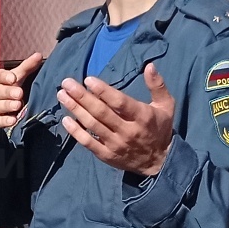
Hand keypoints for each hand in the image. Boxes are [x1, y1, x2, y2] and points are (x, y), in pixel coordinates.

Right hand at [0, 53, 43, 154]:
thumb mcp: (9, 81)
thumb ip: (24, 69)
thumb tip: (38, 55)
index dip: (4, 77)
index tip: (13, 78)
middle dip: (7, 92)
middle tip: (19, 93)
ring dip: (6, 106)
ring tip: (17, 105)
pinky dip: (3, 121)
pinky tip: (12, 120)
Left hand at [58, 61, 174, 176]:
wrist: (158, 162)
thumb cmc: (160, 128)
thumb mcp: (166, 106)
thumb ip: (157, 85)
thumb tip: (149, 66)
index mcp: (142, 116)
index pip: (119, 102)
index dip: (103, 91)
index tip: (88, 80)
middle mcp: (127, 131)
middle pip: (101, 112)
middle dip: (82, 96)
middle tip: (66, 83)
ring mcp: (115, 144)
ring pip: (92, 125)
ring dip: (75, 109)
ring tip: (62, 95)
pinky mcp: (107, 155)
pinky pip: (88, 143)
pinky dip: (76, 132)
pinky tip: (65, 120)